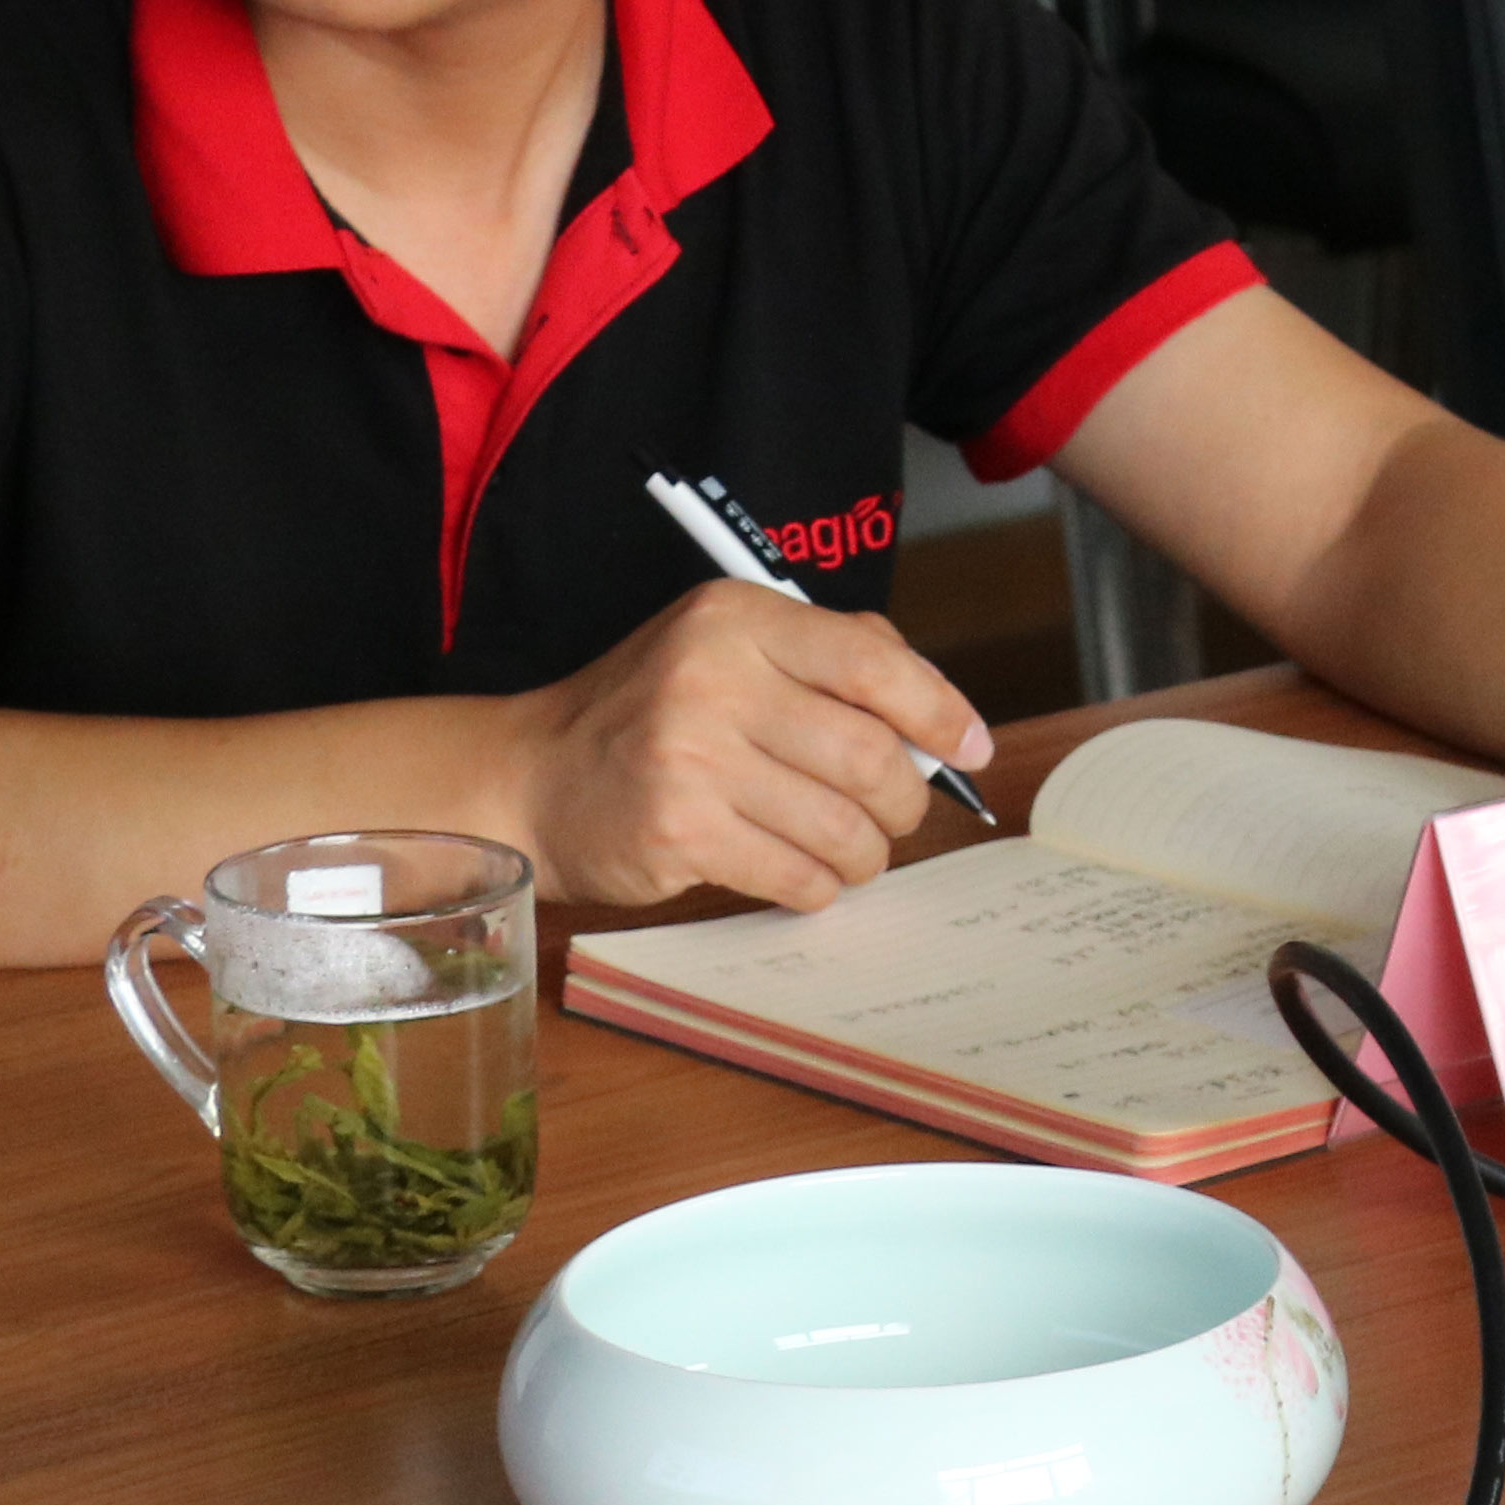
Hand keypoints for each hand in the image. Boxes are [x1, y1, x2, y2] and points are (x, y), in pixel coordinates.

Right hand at [505, 577, 989, 909]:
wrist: (533, 778)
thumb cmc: (653, 712)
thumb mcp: (731, 647)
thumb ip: (833, 657)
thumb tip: (942, 715)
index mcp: (739, 618)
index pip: (875, 664)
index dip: (940, 713)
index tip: (971, 749)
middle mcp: (714, 679)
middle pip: (869, 754)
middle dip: (905, 800)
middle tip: (897, 815)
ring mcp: (691, 758)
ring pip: (839, 824)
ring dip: (865, 853)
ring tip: (853, 852)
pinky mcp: (677, 833)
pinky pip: (794, 874)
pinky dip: (817, 885)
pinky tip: (805, 876)